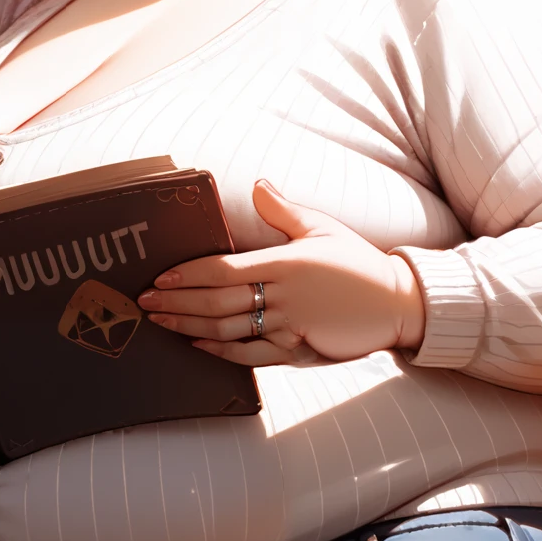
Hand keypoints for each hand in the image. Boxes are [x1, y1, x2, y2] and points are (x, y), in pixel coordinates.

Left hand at [138, 178, 426, 366]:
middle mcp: (283, 296)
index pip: (224, 269)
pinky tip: (198, 346)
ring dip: (189, 327)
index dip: (188, 275)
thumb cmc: (358, 263)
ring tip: (161, 323)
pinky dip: (222, 352)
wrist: (398, 303)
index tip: (160, 278)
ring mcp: (290, 327)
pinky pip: (252, 355)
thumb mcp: (323, 228)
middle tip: (142, 303)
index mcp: (285, 263)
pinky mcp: (299, 351)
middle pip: (217, 303)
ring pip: (228, 330)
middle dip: (176, 303)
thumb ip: (284, 211)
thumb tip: (259, 185)